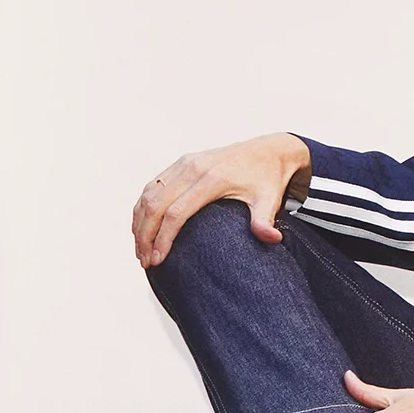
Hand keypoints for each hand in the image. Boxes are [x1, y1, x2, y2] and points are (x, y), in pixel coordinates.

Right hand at [133, 133, 310, 265]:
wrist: (269, 150)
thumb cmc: (268, 179)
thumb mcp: (270, 200)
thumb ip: (265, 220)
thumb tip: (273, 240)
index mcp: (212, 178)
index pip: (177, 212)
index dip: (163, 238)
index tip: (158, 260)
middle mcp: (193, 167)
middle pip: (155, 204)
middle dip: (145, 236)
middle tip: (145, 262)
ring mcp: (184, 163)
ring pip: (149, 194)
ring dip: (140, 223)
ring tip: (141, 250)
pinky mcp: (181, 163)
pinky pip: (152, 186)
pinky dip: (142, 208)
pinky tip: (142, 228)